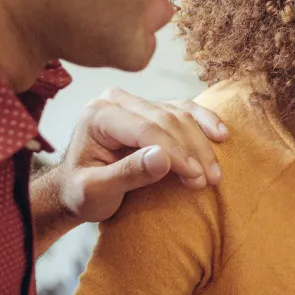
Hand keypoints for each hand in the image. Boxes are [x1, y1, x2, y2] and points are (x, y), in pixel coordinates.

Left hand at [32, 87, 227, 245]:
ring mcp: (136, 102)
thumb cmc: (80, 193)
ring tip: (213, 174)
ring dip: (202, 144)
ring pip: (180, 116)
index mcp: (99, 115)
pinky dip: (205, 123)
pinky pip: (185, 111)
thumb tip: (163, 158)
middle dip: (191, 151)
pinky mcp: (152, 109)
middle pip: (167, 120)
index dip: (175, 152)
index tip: (195, 178)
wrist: (74, 190)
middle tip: (207, 180)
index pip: (146, 128)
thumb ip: (127, 174)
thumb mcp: (95, 192)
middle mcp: (117, 101)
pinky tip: (221, 135)